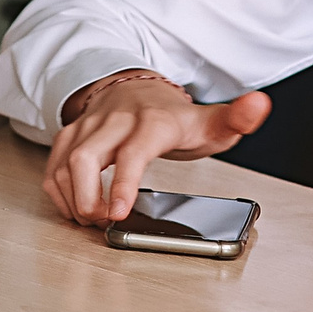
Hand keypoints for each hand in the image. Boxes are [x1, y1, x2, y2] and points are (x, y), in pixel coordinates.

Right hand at [43, 71, 271, 224]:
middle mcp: (114, 121)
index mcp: (151, 122)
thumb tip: (259, 106)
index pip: (132, 153)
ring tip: (90, 219)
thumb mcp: (211, 120)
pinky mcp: (70, 134)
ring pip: (64, 161)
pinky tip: (72, 206)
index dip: (123, 185)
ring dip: (72, 197)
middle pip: (86, 158)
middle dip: (88, 197)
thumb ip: (237, 118)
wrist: (135, 88)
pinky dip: (58, 190)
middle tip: (102, 223)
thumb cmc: (172, 116)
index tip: (119, 214)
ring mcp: (88, 127)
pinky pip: (53, 163)